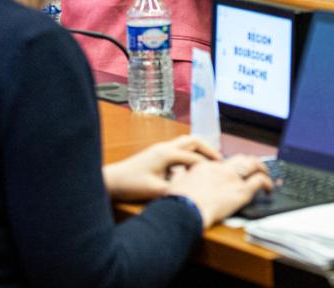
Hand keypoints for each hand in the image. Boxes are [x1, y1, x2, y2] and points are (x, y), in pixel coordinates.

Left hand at [103, 135, 221, 202]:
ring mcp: (161, 149)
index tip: (221, 174)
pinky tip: (193, 165)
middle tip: (221, 161)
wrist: (112, 180)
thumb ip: (175, 189)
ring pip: (186, 142)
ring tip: (211, 161)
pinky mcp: (158, 153)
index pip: (194, 158)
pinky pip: (180, 148)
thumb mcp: (155, 190)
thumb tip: (192, 193)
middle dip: (209, 149)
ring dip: (200, 149)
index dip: (208, 166)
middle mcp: (166, 147)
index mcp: (167, 154)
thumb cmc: (131, 184)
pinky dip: (191, 152)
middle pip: (194, 141)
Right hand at [168, 154, 272, 225]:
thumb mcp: (175, 182)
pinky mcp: (242, 191)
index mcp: (206, 166)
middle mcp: (222, 169)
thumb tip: (177, 173)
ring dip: (262, 168)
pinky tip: (269, 189)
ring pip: (254, 165)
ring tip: (265, 174)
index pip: (222, 162)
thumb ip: (179, 176)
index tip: (231, 171)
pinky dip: (267, 183)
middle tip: (253, 167)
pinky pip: (259, 181)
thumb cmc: (178, 200)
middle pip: (240, 159)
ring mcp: (233, 178)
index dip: (229, 166)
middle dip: (248, 162)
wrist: (185, 209)